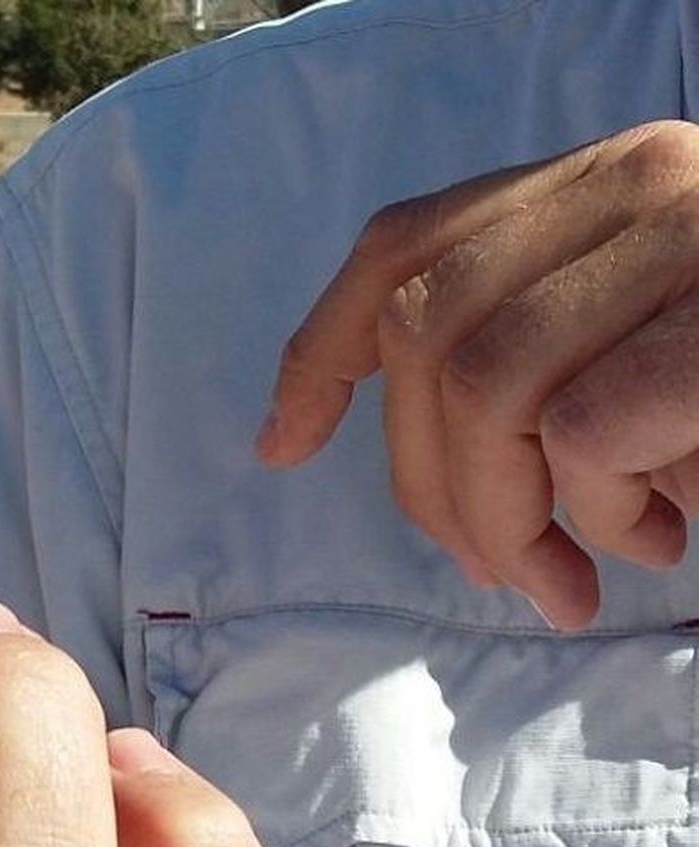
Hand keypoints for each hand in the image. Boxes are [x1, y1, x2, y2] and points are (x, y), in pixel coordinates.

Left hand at [260, 119, 698, 628]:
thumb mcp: (641, 348)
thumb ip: (539, 361)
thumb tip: (406, 468)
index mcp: (600, 185)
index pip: (404, 243)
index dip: (322, 348)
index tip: (282, 443)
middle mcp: (640, 178)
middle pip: (422, 328)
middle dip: (426, 481)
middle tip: (500, 571)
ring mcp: (693, 231)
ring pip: (484, 381)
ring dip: (504, 511)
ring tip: (573, 574)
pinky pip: (583, 425)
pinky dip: (588, 505)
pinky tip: (651, 537)